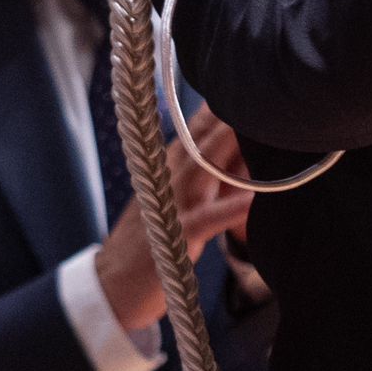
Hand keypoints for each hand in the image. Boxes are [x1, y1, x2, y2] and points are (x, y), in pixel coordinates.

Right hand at [96, 105, 253, 330]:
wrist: (111, 287)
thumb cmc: (156, 240)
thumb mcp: (185, 201)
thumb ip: (216, 176)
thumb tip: (250, 153)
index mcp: (171, 168)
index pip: (198, 128)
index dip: (222, 104)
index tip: (250, 83)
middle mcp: (169, 178)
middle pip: (202, 138)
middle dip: (228, 114)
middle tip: (259, 89)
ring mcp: (171, 205)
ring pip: (203, 168)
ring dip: (228, 146)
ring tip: (259, 126)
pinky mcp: (175, 235)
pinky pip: (207, 218)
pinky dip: (230, 208)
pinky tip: (253, 199)